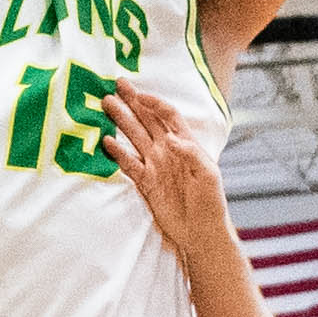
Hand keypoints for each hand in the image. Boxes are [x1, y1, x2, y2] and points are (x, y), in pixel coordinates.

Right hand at [100, 84, 231, 266]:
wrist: (201, 231)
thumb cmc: (211, 202)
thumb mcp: (208, 176)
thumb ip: (192, 154)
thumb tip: (170, 139)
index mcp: (185, 144)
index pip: (168, 116)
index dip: (155, 102)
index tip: (140, 94)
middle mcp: (167, 150)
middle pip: (147, 119)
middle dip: (132, 101)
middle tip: (116, 85)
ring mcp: (155, 165)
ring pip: (134, 136)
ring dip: (121, 120)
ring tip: (106, 104)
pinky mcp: (145, 182)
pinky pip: (128, 163)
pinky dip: (117, 152)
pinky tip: (106, 141)